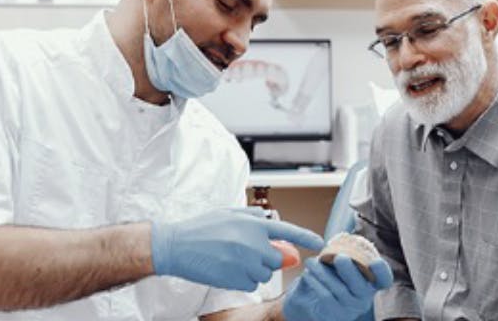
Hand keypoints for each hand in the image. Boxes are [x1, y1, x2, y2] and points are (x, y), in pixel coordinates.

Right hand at [151, 208, 323, 290]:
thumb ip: (253, 218)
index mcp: (252, 223)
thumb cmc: (201, 228)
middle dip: (266, 259)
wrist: (176, 245)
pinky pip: (250, 285)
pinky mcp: (236, 278)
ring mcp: (245, 262)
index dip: (306, 237)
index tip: (320, 242)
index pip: (287, 231)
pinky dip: (242, 280)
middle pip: (276, 259)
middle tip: (244, 253)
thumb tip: (272, 224)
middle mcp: (252, 242)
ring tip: (230, 259)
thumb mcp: (228, 213)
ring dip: (253, 270)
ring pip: (263, 274)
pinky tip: (226, 269)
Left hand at [282, 255, 392, 320]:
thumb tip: (347, 219)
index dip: (382, 271)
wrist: (309, 303)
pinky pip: (325, 297)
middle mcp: (364, 297)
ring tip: (310, 262)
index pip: (384, 279)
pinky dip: (316, 284)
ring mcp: (350, 308)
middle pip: (361, 285)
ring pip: (339, 289)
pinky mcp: (335, 315)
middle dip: (350, 270)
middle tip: (340, 257)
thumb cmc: (328, 277)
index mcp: (370, 282)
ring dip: (323, 273)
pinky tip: (307, 275)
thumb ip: (345, 247)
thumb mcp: (338, 263)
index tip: (375, 262)